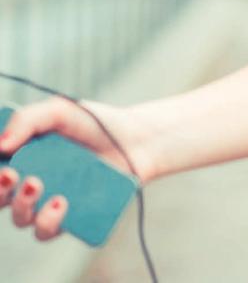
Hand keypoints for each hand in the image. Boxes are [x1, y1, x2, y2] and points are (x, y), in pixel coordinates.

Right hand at [0, 96, 157, 241]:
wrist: (138, 139)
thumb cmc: (95, 124)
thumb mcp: (61, 111)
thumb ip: (28, 120)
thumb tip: (0, 145)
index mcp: (22, 159)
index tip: (0, 166)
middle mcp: (31, 184)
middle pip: (0, 198)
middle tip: (10, 175)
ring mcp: (50, 203)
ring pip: (21, 218)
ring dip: (22, 206)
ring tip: (38, 184)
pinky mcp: (72, 218)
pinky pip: (49, 231)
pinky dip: (48, 222)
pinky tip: (61, 203)